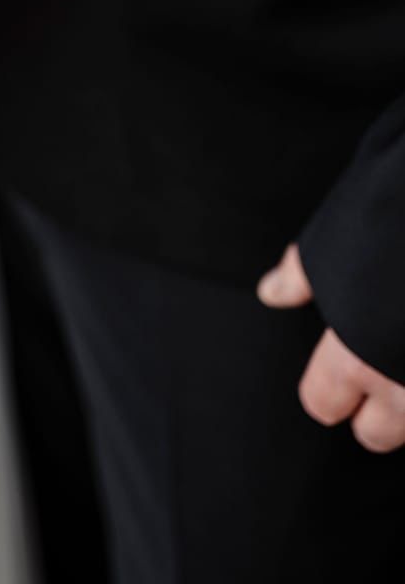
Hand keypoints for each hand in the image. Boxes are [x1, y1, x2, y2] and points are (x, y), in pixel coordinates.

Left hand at [258, 244, 404, 452]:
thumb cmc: (395, 228)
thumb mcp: (336, 243)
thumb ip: (299, 276)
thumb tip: (270, 292)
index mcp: (354, 358)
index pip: (321, 405)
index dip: (325, 387)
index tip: (335, 367)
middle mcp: (402, 390)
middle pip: (374, 435)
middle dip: (375, 411)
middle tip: (380, 366)